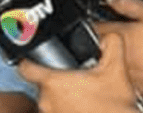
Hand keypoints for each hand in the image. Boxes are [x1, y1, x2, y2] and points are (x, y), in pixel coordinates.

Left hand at [18, 32, 138, 112]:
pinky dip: (66, 109)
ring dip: (62, 97)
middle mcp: (46, 101)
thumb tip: (108, 37)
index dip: (29, 60)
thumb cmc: (114, 108)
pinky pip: (57, 112)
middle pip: (42, 84)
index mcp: (53, 83)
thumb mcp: (117, 69)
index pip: (25, 67)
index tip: (35, 59)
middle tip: (75, 80)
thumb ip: (111, 44)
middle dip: (57, 81)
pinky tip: (83, 108)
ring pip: (50, 101)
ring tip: (82, 97)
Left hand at [94, 0, 142, 106]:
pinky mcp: (127, 87)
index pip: (93, 25)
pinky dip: (126, 71)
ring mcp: (118, 72)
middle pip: (96, 44)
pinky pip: (120, 76)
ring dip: (113, 56)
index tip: (104, 20)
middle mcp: (113, 55)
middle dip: (103, 39)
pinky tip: (142, 68)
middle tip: (122, 38)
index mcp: (117, 35)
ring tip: (135, 54)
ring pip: (107, 61)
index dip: (97, 21)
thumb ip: (130, 4)